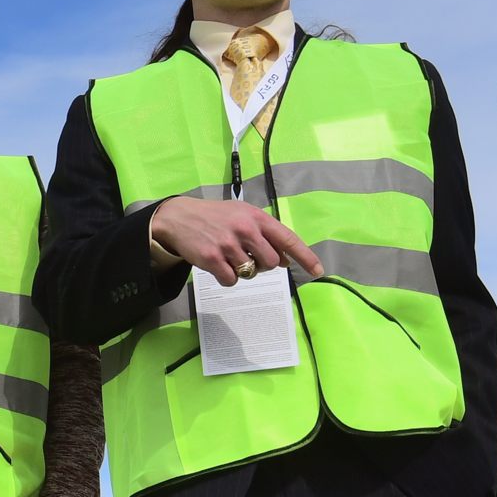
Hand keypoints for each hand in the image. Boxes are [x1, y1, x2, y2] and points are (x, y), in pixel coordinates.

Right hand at [146, 196, 319, 287]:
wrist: (178, 217)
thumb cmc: (216, 217)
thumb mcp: (242, 215)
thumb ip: (265, 234)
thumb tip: (284, 260)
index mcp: (256, 217)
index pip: (288, 239)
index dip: (305, 256)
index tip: (318, 271)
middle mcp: (245, 229)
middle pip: (270, 262)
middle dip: (262, 265)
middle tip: (247, 257)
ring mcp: (228, 244)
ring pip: (251, 273)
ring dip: (242, 271)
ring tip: (228, 257)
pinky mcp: (212, 258)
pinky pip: (231, 280)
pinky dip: (227, 278)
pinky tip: (217, 265)